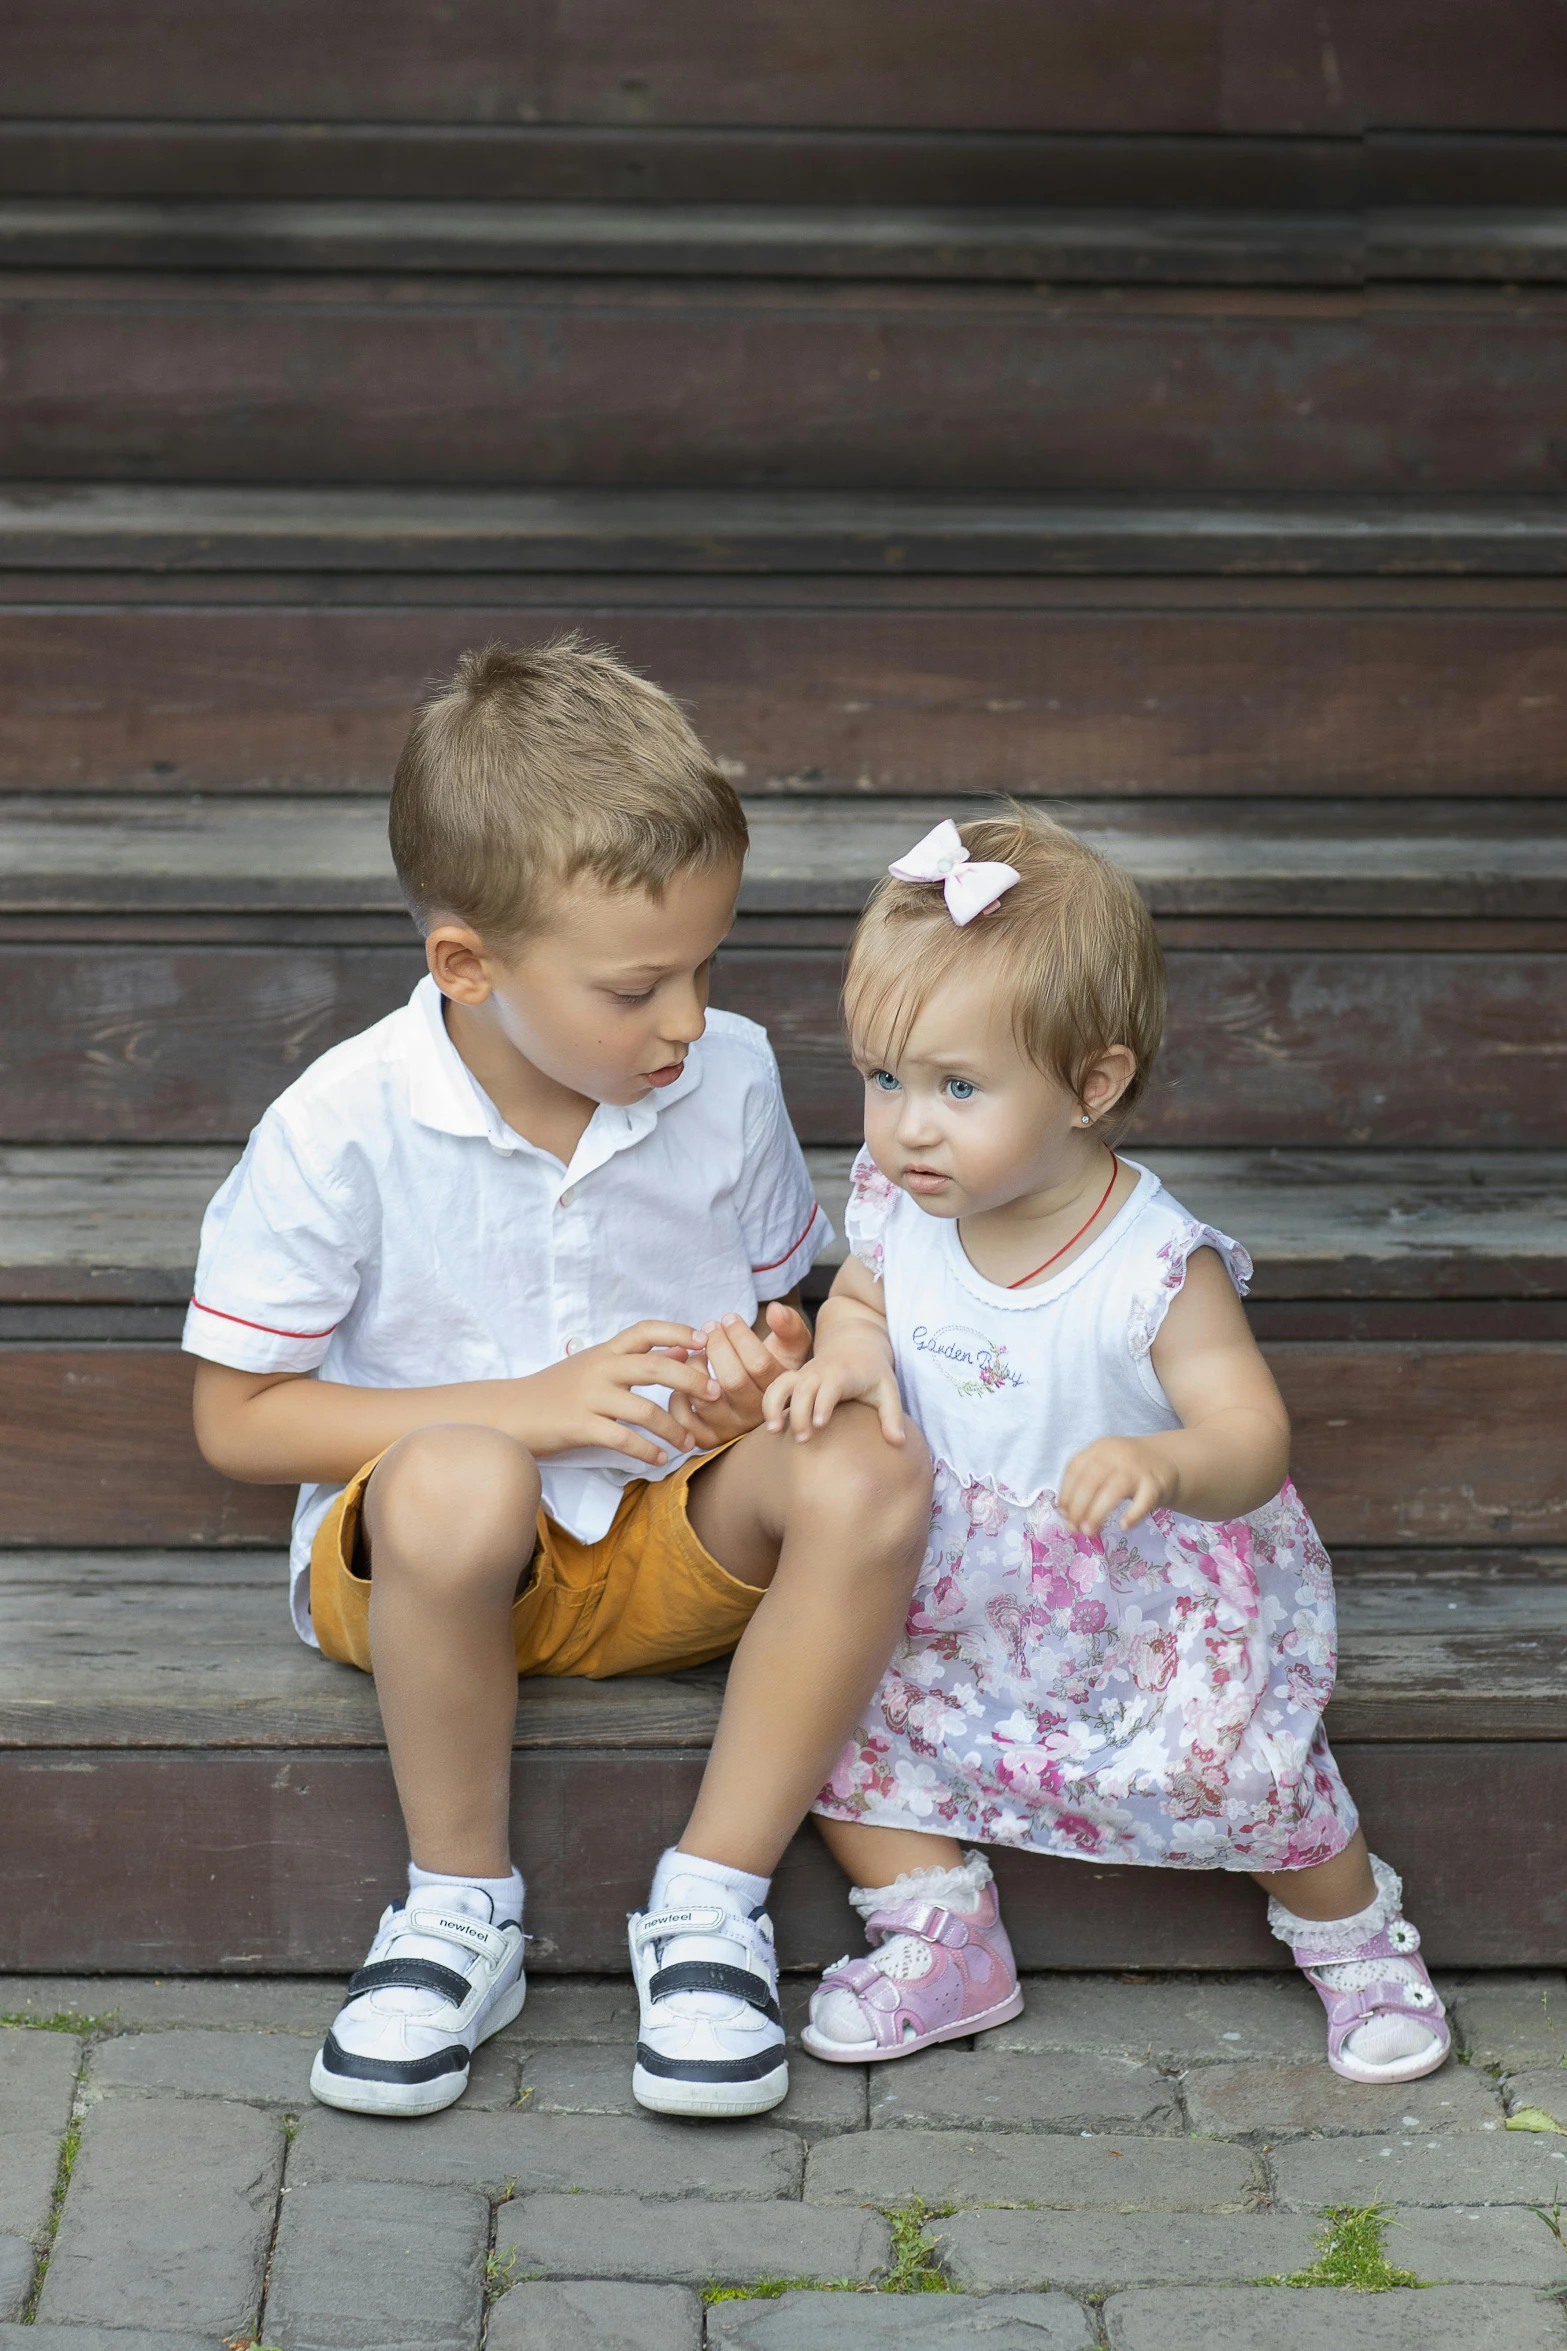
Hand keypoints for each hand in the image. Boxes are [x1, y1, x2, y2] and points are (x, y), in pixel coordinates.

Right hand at [511, 1320, 722, 1469]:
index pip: (645, 1330)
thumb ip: (634, 1356)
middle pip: (654, 1366)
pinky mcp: (579, 1425)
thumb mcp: (595, 1364)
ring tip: (690, 1442)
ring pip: (643, 1408)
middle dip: (690, 1379)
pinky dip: (646, 1450)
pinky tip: (660, 1459)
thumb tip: (682, 1346)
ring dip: (672, 1427)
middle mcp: (599, 1368)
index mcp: (604, 1351)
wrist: (510, 1412)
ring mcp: (589, 1397)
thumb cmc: (556, 1389)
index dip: (678, 1331)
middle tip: (716, 1393)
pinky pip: (622, 1438)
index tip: (705, 1340)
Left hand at [667, 1303, 813, 1449]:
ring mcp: (731, 1429)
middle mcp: (756, 1415)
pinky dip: (677, 1395)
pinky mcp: (708, 1438)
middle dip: (716, 1346)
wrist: (765, 1399)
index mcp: (779, 1392)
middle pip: (732, 1381)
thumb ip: (788, 1325)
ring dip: (694, 1365)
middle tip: (709, 1327)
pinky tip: (686, 1375)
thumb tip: (775, 1310)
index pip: (759, 1364)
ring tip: (697, 1349)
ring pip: (705, 1397)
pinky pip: (684, 1417)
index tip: (728, 1317)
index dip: (740, 1336)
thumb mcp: (790, 1345)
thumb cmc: (774, 1364)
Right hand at [763, 1343, 904, 1447]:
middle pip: (803, 1388)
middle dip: (799, 1412)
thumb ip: (892, 1416)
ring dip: (774, 1406)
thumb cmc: (873, 1372)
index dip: (823, 1403)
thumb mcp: (888, 1390)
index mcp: (843, 1374)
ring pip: (781, 1385)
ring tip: (773, 1431)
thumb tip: (899, 1443)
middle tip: (802, 1440)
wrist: (856, 1344)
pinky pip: (775, 1388)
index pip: (830, 1386)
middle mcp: (819, 1372)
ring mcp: (804, 1375)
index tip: (819, 1424)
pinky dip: (769, 1405)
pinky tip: (771, 1428)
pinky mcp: (794, 1380)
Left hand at [1058, 1435, 1177, 1535]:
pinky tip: (1124, 1526)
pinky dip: (1132, 1514)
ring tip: (1089, 1532)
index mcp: (1099, 1449)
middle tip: (1074, 1529)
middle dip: (1078, 1507)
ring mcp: (1136, 1469)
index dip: (1065, 1493)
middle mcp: (1116, 1455)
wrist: (1166, 1459)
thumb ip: (1085, 1483)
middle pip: (1091, 1481)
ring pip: (1113, 1491)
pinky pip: (1143, 1500)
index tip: (1063, 1514)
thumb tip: (1066, 1515)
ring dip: (1097, 1513)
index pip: (1075, 1469)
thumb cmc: (1127, 1468)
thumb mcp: (1105, 1464)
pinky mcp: (1155, 1483)